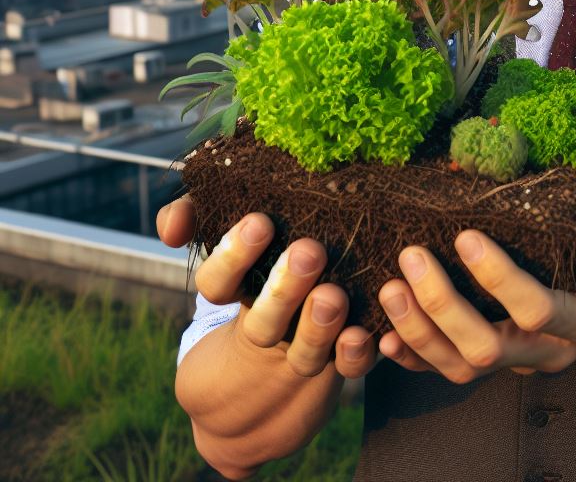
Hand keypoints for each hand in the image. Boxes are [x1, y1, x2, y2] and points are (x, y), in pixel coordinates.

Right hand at [155, 196, 378, 379]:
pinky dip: (356, 356)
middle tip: (308, 251)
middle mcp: (269, 329)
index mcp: (239, 298)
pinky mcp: (339, 369)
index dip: (233, 257)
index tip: (260, 222)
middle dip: (285, 289)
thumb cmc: (251, 279)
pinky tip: (365, 334)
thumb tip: (172, 226)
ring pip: (306, 350)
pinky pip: (349, 371)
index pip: (218, 284)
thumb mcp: (224, 247)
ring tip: (333, 295)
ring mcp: (302, 354)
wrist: (259, 393)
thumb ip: (192, 219)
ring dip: (319, 326)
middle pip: (265, 321)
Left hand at [376, 196, 575, 382]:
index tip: (466, 234)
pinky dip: (415, 356)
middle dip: (444, 306)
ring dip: (420, 331)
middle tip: (412, 255)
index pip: (538, 309)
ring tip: (390, 287)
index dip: (498, 278)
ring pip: (462, 365)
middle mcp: (552, 349)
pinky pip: (449, 369)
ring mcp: (521, 357)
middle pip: (488, 346)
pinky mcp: (497, 354)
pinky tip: (385, 333)